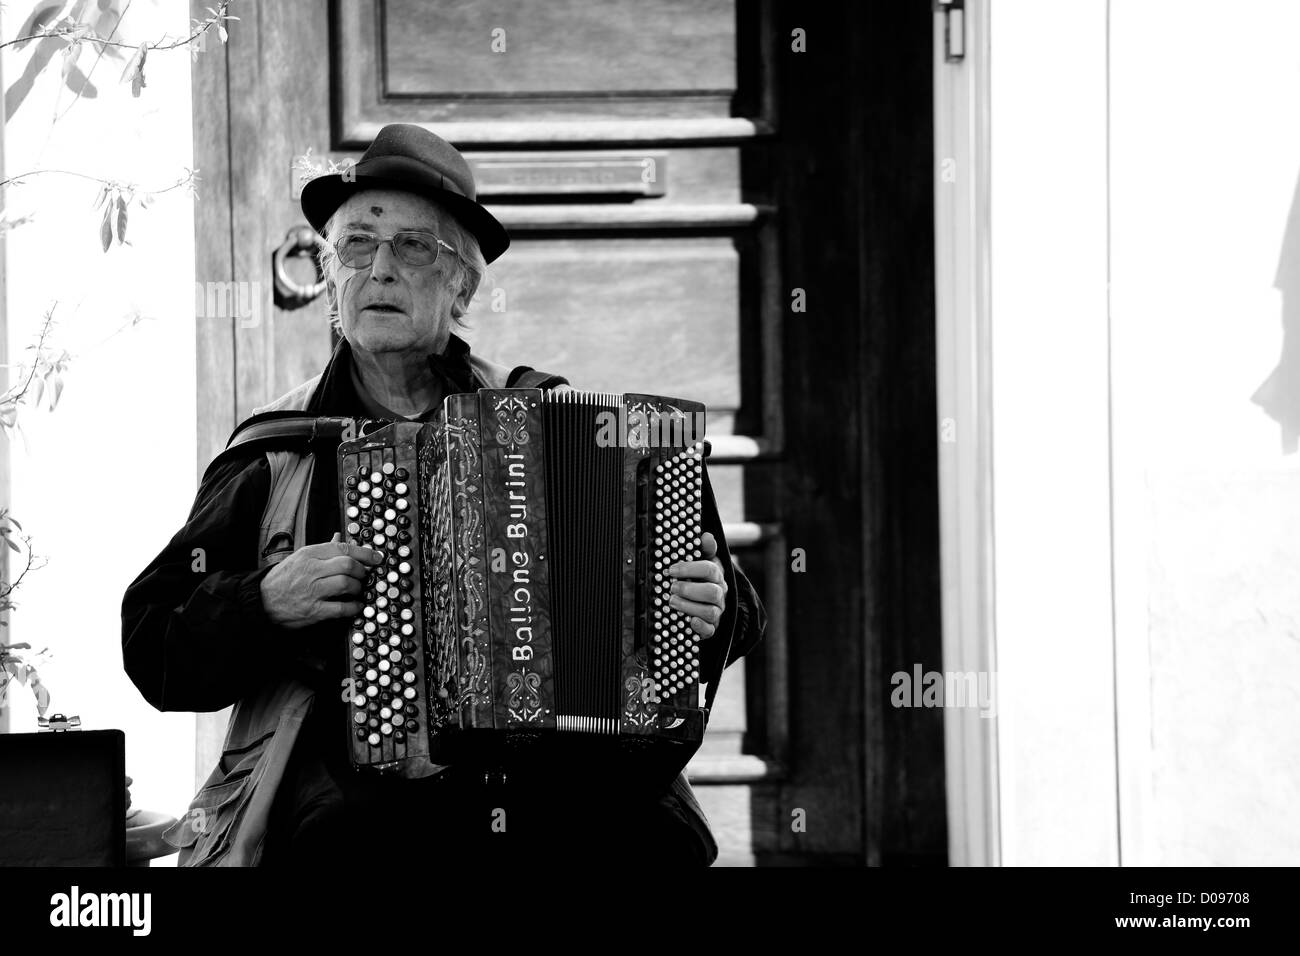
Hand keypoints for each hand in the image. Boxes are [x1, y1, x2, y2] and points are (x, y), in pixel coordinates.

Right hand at [260, 533, 383, 629]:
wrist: (261, 601)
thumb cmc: (282, 579)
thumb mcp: (299, 557)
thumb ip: (322, 549)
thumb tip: (339, 537)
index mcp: (309, 554)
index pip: (343, 548)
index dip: (364, 553)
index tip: (376, 557)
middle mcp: (311, 570)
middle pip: (348, 565)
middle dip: (362, 571)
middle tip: (365, 575)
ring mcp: (312, 591)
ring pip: (347, 584)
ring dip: (358, 588)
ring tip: (358, 589)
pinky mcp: (313, 611)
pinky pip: (341, 608)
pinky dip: (353, 607)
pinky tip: (355, 605)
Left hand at [666, 531, 727, 638]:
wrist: (707, 601)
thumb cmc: (700, 579)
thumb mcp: (702, 562)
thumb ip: (704, 549)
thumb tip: (706, 536)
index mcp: (716, 576)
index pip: (710, 569)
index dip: (690, 569)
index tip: (672, 569)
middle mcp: (719, 594)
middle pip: (712, 592)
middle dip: (689, 590)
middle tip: (672, 587)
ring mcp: (716, 611)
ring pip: (710, 611)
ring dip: (689, 607)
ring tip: (672, 602)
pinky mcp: (711, 627)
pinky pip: (710, 629)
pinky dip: (700, 626)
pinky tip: (690, 622)